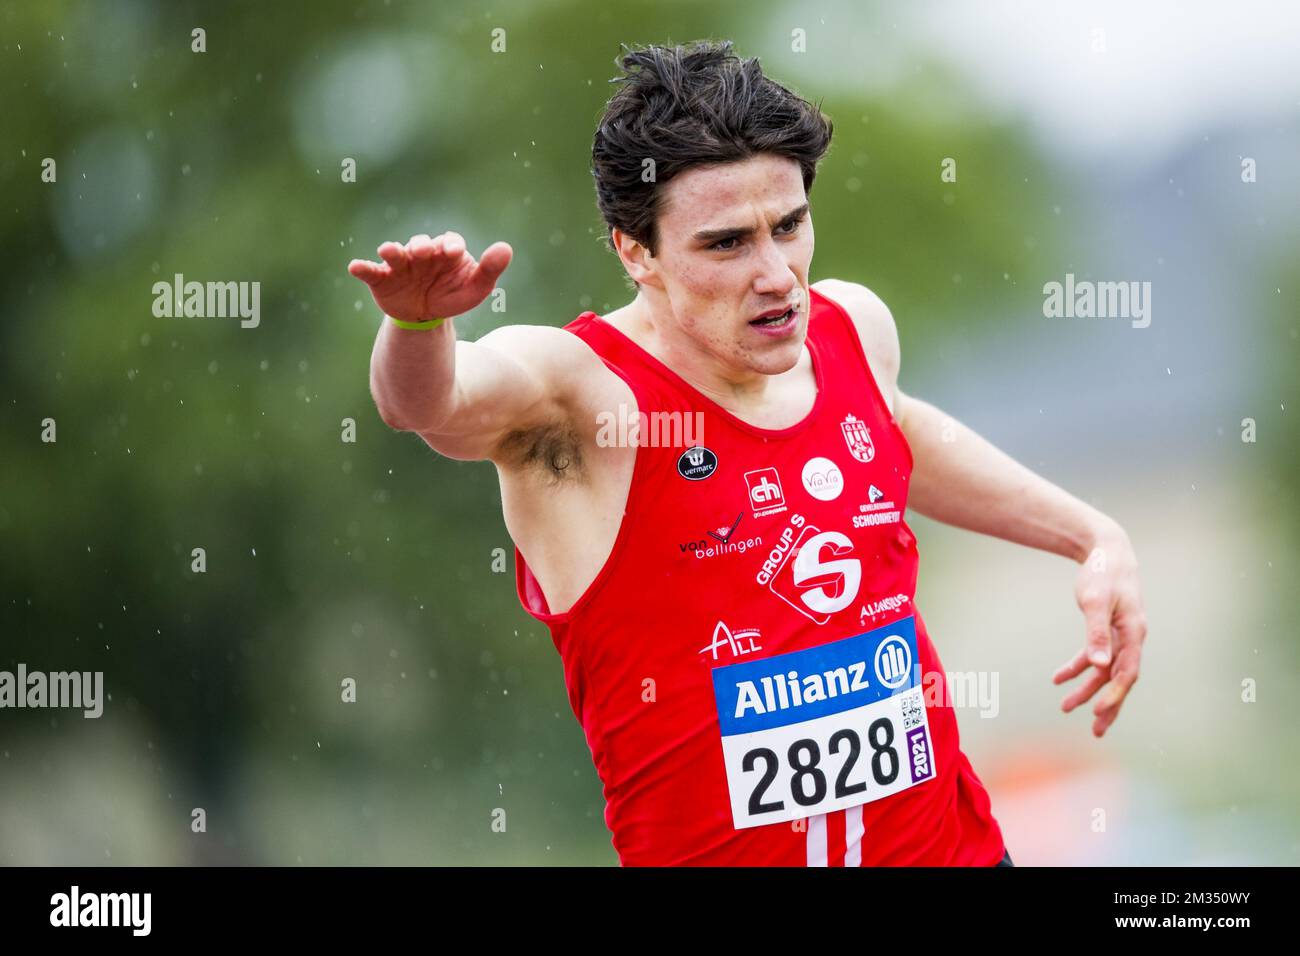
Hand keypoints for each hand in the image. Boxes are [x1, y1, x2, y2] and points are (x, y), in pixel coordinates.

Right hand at [348, 232, 511, 322]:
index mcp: (445, 251)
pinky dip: (362, 267)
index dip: (450, 245)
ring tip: (389, 251)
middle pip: (421, 243)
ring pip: (395, 252)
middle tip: (423, 252)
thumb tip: (506, 248)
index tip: (452, 252)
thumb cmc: (452, 295)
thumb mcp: (475, 288)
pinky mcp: (381, 278)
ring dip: (392, 250)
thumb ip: (489, 270)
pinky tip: (355, 267)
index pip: (450, 242)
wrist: (426, 316)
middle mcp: (422, 252)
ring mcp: (400, 264)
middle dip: (421, 246)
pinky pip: (370, 271)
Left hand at [1053, 520, 1146, 736]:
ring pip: (1106, 671)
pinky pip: (1095, 656)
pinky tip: (1058, 678)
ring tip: (1066, 707)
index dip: (1114, 694)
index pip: (1127, 672)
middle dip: (1108, 705)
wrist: (1106, 550)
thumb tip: (1098, 665)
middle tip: (1096, 731)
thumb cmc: (1102, 573)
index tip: (1097, 712)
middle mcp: (1131, 637)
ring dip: (1088, 689)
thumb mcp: (1095, 601)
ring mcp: (1121, 635)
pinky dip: (1078, 667)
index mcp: (1133, 632)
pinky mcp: (1108, 630)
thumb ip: (1096, 633)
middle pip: (1120, 679)